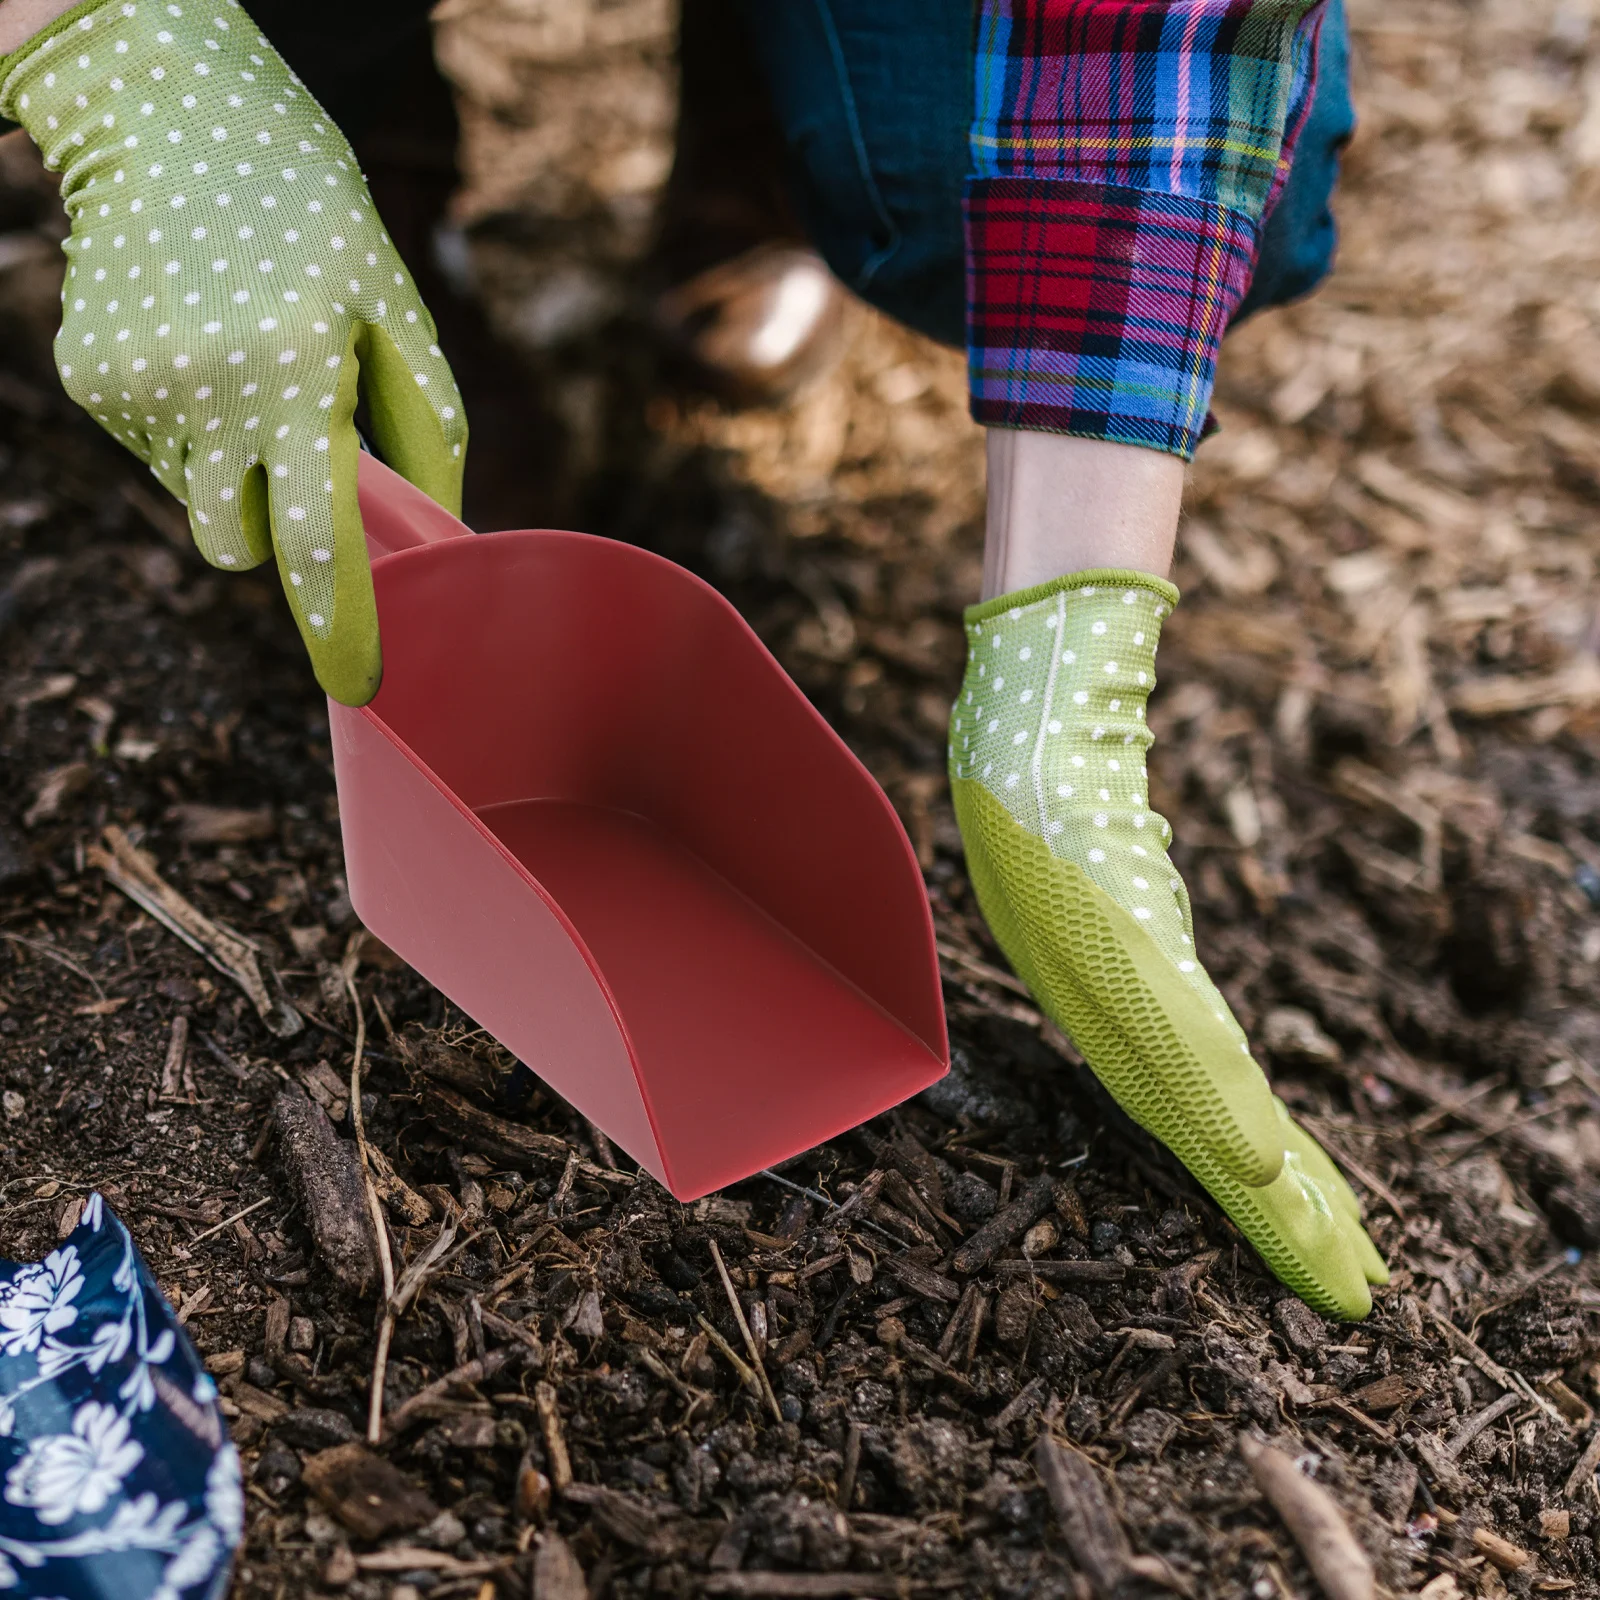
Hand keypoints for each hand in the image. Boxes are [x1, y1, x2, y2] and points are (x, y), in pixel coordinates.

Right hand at [0, 0, 467, 703]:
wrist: (172, 122)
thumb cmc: (313, 222)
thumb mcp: (393, 310)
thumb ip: (425, 430)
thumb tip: (443, 536)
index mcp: (295, 372)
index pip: (317, 533)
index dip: (339, 619)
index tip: (361, 685)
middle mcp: (205, 389)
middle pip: (241, 542)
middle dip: (276, 525)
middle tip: (295, 444)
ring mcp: (135, 387)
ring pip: (198, 500)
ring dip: (234, 466)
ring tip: (248, 366)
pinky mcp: (89, 379)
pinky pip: (158, 454)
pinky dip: (189, 427)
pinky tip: (200, 347)